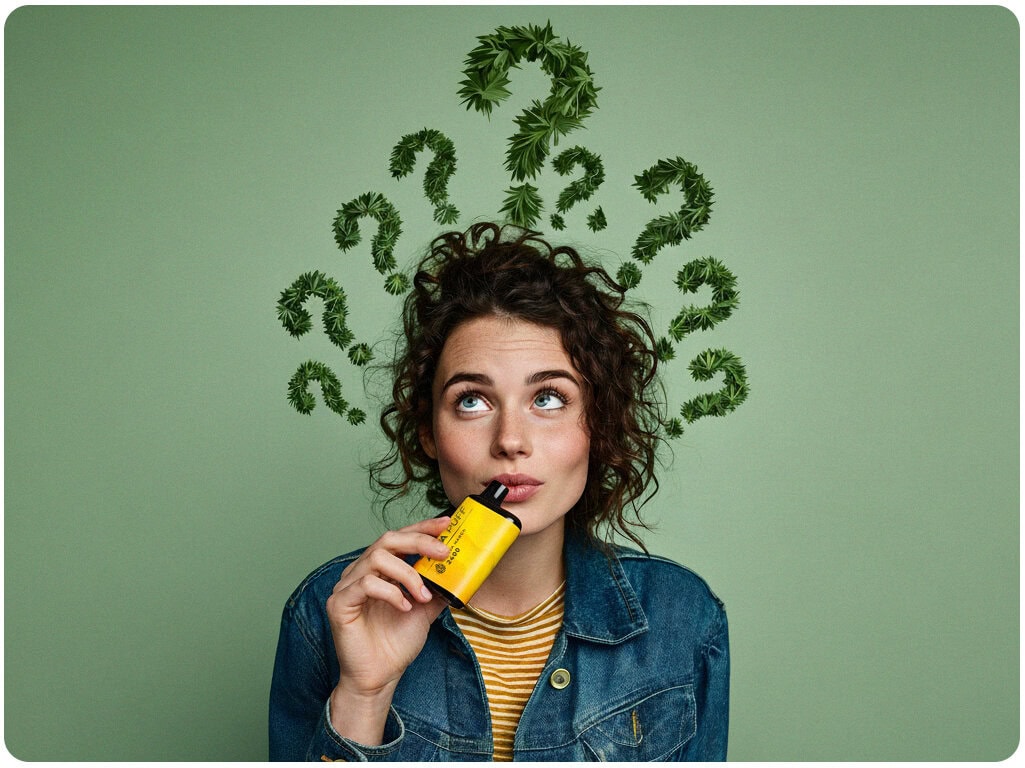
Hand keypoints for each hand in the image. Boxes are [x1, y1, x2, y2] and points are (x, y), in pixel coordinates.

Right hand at [326, 516, 449, 716]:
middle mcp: (361, 571)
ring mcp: (347, 586)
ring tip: (423, 596)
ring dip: (408, 574)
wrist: (380, 677)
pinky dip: (391, 592)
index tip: (447, 524)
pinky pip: (366, 584)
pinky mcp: (339, 603)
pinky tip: (404, 607)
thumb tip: (462, 570)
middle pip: (388, 539)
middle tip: (444, 552)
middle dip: (419, 541)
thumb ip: (437, 587)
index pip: (400, 538)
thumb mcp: (426, 609)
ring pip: (378, 558)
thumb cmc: (397, 643)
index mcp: (380, 569)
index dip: (422, 527)